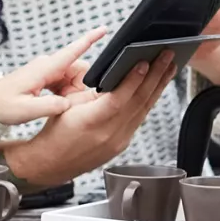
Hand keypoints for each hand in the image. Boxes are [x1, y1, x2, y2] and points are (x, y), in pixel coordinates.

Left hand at [0, 27, 105, 124]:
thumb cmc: (3, 105)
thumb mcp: (25, 110)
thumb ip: (48, 107)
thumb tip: (69, 104)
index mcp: (44, 68)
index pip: (71, 51)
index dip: (89, 40)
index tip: (104, 29)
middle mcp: (48, 65)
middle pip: (80, 71)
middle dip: (80, 89)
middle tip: (66, 106)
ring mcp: (49, 70)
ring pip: (75, 79)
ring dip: (73, 94)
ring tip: (58, 106)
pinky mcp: (48, 77)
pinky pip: (67, 83)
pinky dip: (67, 95)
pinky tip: (56, 104)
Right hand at [1, 51, 177, 187]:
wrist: (50, 163)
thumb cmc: (55, 133)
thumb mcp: (67, 105)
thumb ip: (93, 93)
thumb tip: (115, 77)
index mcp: (90, 122)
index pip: (118, 99)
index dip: (133, 80)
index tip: (145, 62)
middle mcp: (107, 135)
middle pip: (137, 102)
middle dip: (155, 77)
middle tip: (168, 57)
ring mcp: (117, 142)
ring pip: (143, 110)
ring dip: (157, 87)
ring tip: (169, 68)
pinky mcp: (121, 145)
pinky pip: (139, 119)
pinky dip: (148, 101)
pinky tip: (155, 89)